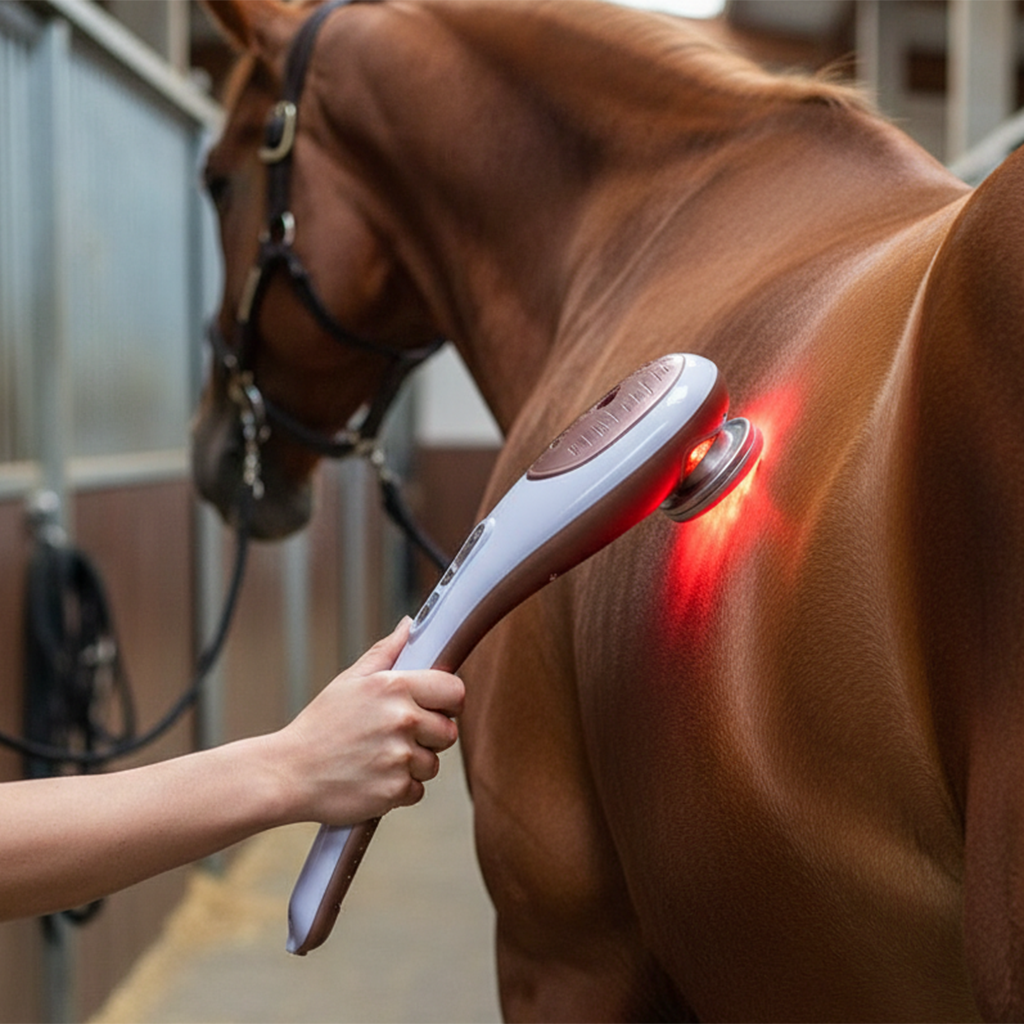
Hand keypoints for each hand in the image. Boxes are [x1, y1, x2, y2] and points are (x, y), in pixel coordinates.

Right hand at [269, 618, 465, 825]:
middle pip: (449, 732)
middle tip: (398, 736)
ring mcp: (399, 757)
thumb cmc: (319, 727)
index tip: (437, 706)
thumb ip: (386, 652)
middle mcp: (401, 720)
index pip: (455, 691)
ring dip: (413, 765)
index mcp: (394, 687)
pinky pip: (417, 790)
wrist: (287, 773)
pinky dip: (399, 789)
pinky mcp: (394, 790)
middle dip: (430, 736)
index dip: (449, 700)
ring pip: (433, 764)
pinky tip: (374, 777)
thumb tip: (409, 625)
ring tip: (378, 757)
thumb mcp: (350, 680)